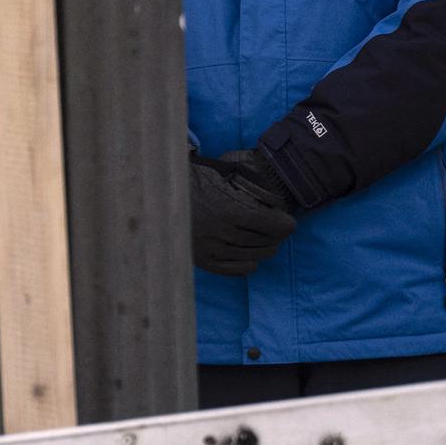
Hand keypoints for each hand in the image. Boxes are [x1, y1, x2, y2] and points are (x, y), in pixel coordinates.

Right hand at [190, 149, 296, 275]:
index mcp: (230, 209)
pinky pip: (235, 270)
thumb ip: (249, 185)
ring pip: (254, 256)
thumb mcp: (222, 174)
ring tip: (267, 242)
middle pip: (267, 242)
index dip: (286, 224)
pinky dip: (248, 264)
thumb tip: (276, 200)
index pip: (274, 225)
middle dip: (277, 236)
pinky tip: (250, 255)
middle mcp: (222, 233)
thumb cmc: (193, 180)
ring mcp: (211, 249)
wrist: (156, 196)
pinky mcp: (202, 261)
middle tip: (278, 230)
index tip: (289, 221)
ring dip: (265, 249)